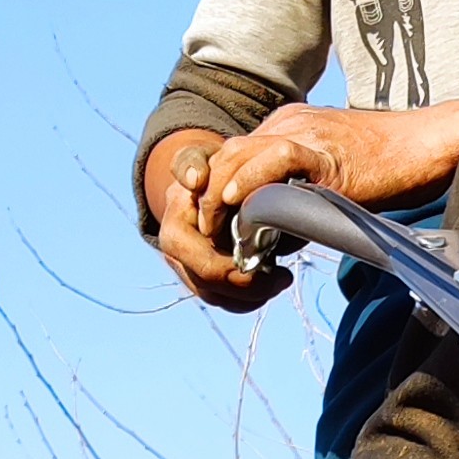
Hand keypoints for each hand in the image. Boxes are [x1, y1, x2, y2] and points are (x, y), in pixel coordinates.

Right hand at [144, 131, 290, 310]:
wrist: (201, 185)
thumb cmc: (206, 171)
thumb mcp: (198, 158)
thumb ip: (192, 162)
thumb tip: (194, 179)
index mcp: (174, 226)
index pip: (198, 258)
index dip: (232, 268)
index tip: (270, 258)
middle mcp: (175, 252)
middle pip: (208, 283)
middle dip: (247, 286)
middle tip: (283, 278)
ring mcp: (186, 269)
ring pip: (215, 296)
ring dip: (250, 296)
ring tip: (281, 280)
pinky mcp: (200, 279)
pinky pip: (222, 300)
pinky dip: (247, 299)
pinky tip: (270, 286)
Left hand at [191, 102, 458, 244]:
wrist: (421, 149)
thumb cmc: (385, 170)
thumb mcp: (328, 180)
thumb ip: (295, 198)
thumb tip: (269, 237)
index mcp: (287, 127)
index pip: (233, 154)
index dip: (213, 187)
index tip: (209, 220)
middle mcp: (287, 124)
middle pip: (226, 153)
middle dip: (206, 193)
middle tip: (203, 230)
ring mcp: (303, 133)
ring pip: (239, 153)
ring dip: (218, 193)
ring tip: (213, 227)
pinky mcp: (321, 149)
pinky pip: (274, 157)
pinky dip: (250, 179)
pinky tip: (239, 203)